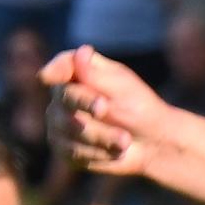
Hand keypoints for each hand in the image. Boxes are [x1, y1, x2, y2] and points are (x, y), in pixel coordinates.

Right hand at [43, 45, 175, 176]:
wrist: (152, 143)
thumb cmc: (139, 108)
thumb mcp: (122, 87)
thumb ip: (97, 74)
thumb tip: (82, 51)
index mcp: (75, 73)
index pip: (60, 69)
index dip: (57, 71)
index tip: (52, 76)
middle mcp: (61, 97)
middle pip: (65, 99)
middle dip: (89, 106)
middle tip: (105, 109)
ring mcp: (59, 123)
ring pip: (70, 129)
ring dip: (103, 136)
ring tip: (125, 140)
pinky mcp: (65, 149)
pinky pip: (74, 152)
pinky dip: (100, 153)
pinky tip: (116, 152)